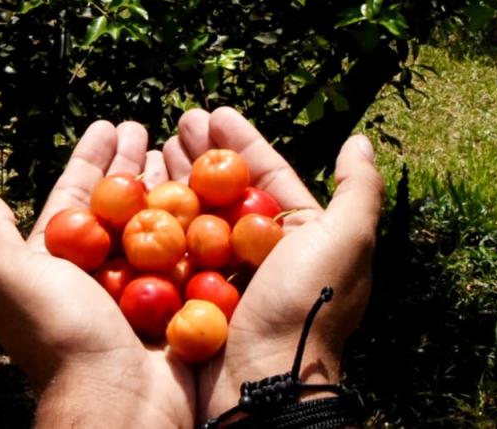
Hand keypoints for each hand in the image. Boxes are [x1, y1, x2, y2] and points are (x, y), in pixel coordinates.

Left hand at [0, 120, 195, 428]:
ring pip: (159, 224)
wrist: (118, 400)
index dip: (91, 159)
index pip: (76, 196)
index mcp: (60, 262)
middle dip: (133, 165)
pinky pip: (194, 255)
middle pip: (120, 205)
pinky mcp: (181, 303)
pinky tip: (216, 194)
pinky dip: (203, 225)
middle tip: (151, 128)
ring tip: (185, 152)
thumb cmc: (62, 335)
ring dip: (171, 186)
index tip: (109, 124)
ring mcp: (144, 288)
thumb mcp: (14, 279)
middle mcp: (101, 273)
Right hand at [162, 107, 383, 421]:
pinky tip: (135, 199)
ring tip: (151, 150)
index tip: (213, 112)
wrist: (266, 382)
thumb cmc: (307, 308)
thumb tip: (361, 143)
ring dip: (174, 181)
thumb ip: (357, 191)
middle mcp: (262, 256)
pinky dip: (154, 225)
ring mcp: (224, 278)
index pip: (265, 175)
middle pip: (225, 191)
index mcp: (299, 238)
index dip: (240, 141)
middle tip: (176, 123)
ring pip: (195, 217)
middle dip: (202, 154)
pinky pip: (171, 253)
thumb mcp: (345, 242)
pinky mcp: (191, 300)